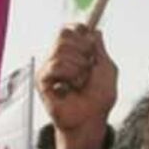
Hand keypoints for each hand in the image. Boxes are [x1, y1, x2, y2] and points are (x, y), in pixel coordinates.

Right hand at [36, 24, 117, 148]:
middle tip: (89, 66)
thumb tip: (94, 30)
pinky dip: (70, 73)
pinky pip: (56, 64)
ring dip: (79, 66)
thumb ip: (99, 48)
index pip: (70, 29)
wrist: (91, 119)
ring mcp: (49, 68)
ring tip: (80, 82)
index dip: (80, 30)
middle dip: (82, 48)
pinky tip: (71, 86)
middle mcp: (59, 58)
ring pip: (61, 49)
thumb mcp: (107, 68)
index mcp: (73, 53)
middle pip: (64, 33)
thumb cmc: (99, 98)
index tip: (91, 42)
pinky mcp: (42, 79)